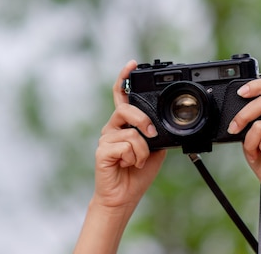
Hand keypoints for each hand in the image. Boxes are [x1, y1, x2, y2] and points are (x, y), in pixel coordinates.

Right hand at [92, 60, 166, 209]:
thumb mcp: (154, 149)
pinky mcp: (102, 151)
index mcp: (124, 123)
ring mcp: (106, 138)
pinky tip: (127, 165)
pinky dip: (134, 158)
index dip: (124, 78)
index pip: (121, 95)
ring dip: (142, 151)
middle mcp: (112, 127)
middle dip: (143, 121)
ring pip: (131, 132)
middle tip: (151, 136)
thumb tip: (159, 123)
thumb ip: (155, 132)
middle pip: (126, 109)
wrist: (125, 196)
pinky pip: (126, 146)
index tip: (132, 64)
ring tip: (136, 161)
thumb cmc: (137, 172)